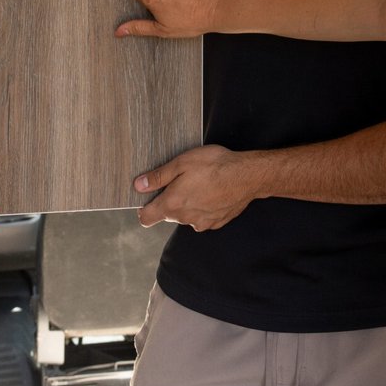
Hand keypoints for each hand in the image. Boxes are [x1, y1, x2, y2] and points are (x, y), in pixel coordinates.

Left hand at [135, 145, 266, 231]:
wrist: (247, 176)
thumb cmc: (214, 165)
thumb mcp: (182, 163)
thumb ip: (158, 176)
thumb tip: (139, 185)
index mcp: (172, 204)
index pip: (146, 218)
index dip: (143, 209)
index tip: (148, 198)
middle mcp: (184, 218)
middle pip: (168, 214)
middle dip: (170, 200)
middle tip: (182, 180)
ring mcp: (201, 222)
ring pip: (186, 216)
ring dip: (188, 204)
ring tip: (201, 183)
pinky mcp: (216, 222)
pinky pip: (203, 217)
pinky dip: (204, 207)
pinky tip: (213, 192)